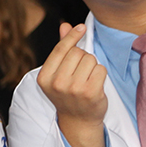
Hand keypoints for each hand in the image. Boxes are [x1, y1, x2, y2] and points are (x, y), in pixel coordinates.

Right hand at [37, 23, 107, 146]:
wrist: (78, 121)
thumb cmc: (68, 94)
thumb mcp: (58, 73)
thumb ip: (62, 49)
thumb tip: (65, 25)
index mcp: (44, 78)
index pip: (60, 50)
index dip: (72, 36)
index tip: (81, 28)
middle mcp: (57, 84)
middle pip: (77, 53)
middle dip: (82, 58)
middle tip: (79, 74)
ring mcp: (74, 89)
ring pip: (90, 59)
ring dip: (92, 66)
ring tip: (86, 80)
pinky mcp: (90, 93)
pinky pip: (100, 69)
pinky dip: (100, 74)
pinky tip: (94, 85)